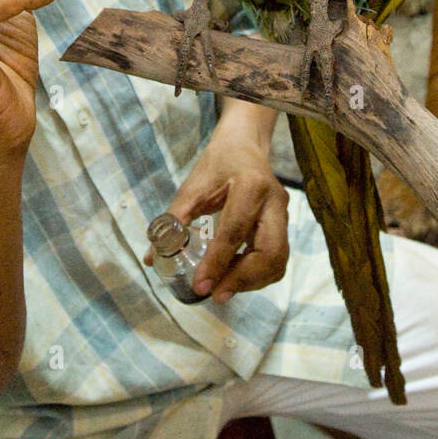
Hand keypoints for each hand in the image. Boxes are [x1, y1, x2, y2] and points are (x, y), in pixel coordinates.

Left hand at [144, 103, 287, 302]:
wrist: (244, 144)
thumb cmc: (217, 162)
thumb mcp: (193, 186)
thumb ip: (174, 220)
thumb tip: (153, 257)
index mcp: (251, 186)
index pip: (235, 231)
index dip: (218, 262)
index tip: (200, 285)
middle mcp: (275, 202)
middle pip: (271, 253)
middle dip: (243, 279)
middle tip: (215, 294)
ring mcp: (283, 215)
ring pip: (278, 261)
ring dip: (252, 282)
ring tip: (222, 288)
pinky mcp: (283, 226)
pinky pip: (276, 259)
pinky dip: (257, 275)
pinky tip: (234, 278)